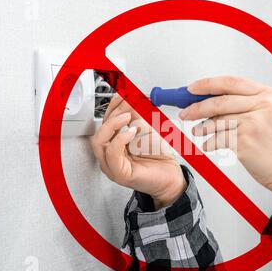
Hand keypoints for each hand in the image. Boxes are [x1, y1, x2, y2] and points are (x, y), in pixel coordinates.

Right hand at [91, 94, 185, 209]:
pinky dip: (119, 140)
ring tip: (128, 117)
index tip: (123, 93)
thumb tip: (132, 97)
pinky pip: (111, 154)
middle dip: (113, 112)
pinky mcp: (120, 173)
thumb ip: (138, 116)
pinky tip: (131, 132)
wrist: (172, 177)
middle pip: (100, 130)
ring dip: (112, 125)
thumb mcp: (148, 130)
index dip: (112, 106)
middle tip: (127, 103)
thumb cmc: (160, 158)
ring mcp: (112, 165)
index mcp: (114, 145)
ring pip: (99, 142)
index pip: (105, 122)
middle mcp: (110, 155)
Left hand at [179, 76, 271, 202]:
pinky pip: (218, 140)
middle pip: (219, 101)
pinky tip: (208, 145)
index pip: (231, 82)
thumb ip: (248, 105)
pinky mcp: (245, 143)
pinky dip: (209, 143)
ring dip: (201, 127)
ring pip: (216, 121)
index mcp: (268, 95)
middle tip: (185, 112)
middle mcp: (262, 106)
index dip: (207, 84)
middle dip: (196, 106)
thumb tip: (213, 102)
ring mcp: (253, 124)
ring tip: (196, 131)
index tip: (191, 88)